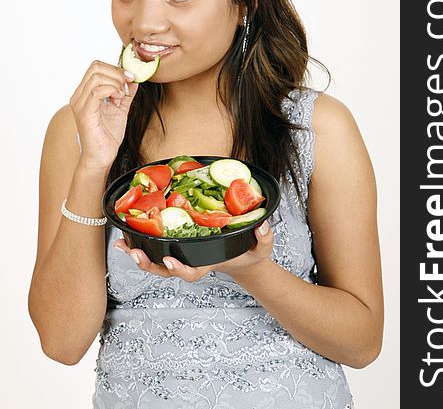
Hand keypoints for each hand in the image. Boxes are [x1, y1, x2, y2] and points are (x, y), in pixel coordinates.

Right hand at [69, 60, 138, 170]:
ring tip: (122, 95)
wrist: (101, 157)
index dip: (116, 68)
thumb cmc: (107, 136)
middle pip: (95, 67)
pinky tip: (119, 99)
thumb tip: (134, 80)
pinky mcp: (85, 113)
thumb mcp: (121, 110)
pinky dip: (112, 90)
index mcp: (85, 93)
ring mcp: (80, 104)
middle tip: (128, 85)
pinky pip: (96, 92)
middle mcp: (79, 96)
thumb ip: (126, 94)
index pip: (96, 67)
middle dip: (117, 72)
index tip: (130, 78)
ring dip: (116, 82)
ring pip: (96, 76)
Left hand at [113, 221, 273, 282]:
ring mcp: (182, 255)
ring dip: (137, 254)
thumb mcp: (262, 248)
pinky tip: (125, 236)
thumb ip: (264, 238)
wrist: (240, 258)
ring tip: (121, 244)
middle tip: (134, 253)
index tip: (170, 261)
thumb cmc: (249, 253)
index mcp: (207, 264)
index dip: (180, 270)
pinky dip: (138, 243)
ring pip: (155, 262)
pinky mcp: (176, 245)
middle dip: (148, 264)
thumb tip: (262, 226)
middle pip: (164, 270)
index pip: (192, 272)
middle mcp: (190, 262)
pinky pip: (155, 248)